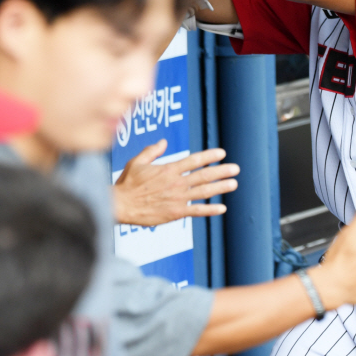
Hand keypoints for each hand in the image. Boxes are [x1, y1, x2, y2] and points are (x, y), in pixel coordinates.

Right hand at [113, 139, 238, 225]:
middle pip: (204, 175)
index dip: (209, 156)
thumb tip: (163, 141)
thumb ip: (152, 151)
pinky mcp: (175, 213)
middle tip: (236, 168)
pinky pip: (196, 211)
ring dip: (220, 187)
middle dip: (222, 171)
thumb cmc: (127, 184)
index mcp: (168, 169)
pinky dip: (210, 210)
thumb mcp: (137, 162)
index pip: (194, 160)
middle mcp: (176, 183)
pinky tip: (222, 208)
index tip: (222, 153)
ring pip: (204, 192)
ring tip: (234, 184)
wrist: (120, 205)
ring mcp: (177, 198)